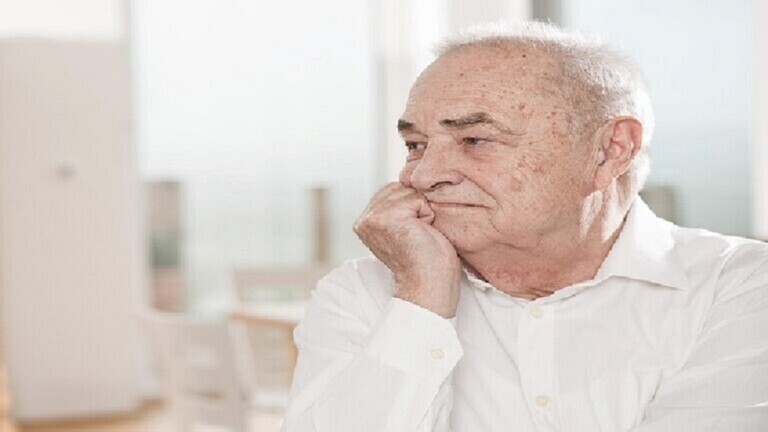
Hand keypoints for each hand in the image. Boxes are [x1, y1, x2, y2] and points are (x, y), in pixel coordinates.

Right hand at [354, 182, 460, 317]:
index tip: (415, 233)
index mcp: (365, 221)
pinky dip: (428, 215)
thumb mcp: (407, 226)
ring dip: (424, 211)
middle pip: (401, 187)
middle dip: (418, 207)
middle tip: (420, 235)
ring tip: (421, 235)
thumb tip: (410, 176)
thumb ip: (399, 206)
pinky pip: (418, 199)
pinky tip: (423, 235)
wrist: (431, 286)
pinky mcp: (386, 218)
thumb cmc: (428, 260)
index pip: (394, 190)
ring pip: (410, 191)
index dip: (414, 207)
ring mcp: (372, 218)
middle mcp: (363, 219)